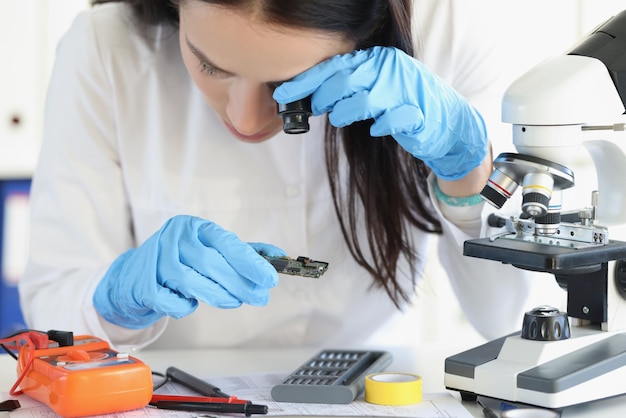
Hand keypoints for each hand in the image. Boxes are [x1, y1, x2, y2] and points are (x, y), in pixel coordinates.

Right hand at [93, 215, 284, 328]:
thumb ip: (243, 251)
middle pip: (211, 263)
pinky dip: (186, 306)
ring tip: (234, 300)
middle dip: (240, 283)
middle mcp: (174, 239)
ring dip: (219, 295)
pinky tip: (193, 303)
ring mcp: (157, 261)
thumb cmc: (182, 258)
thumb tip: (277, 257)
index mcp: (194, 226)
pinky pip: (172, 301)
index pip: (227, 243)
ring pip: (192, 282)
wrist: (135, 274)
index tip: (270, 278)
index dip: (250, 262)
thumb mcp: (210, 247)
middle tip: (259, 297)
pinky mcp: (145, 284)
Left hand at [273, 46, 487, 179]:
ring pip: (364, 99)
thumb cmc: (405, 105)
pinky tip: (376, 129)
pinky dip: (379, 126)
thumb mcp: (376, 88)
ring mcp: (405, 91)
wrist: (449, 122)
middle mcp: (390, 70)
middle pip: (345, 78)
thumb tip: (312, 96)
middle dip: (321, 96)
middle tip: (313, 109)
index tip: (283, 94)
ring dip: (344, 113)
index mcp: (377, 60)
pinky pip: (389, 121)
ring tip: (341, 119)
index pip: (335, 65)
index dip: (306, 80)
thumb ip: (349, 87)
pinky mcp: (417, 114)